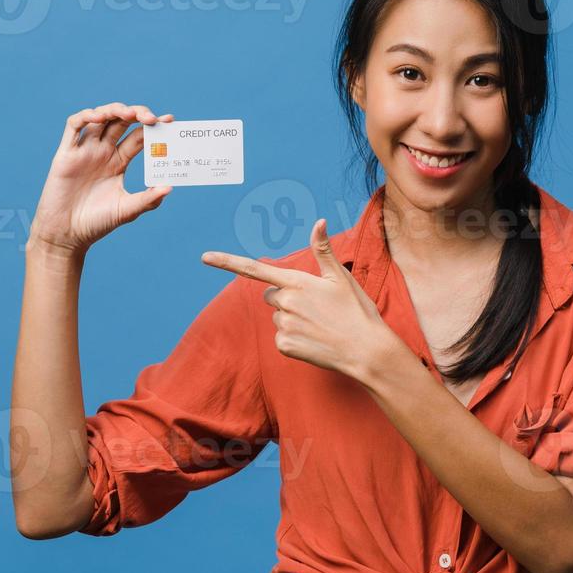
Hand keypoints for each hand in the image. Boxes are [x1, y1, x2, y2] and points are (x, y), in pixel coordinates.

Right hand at [27, 102, 174, 255]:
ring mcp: (85, 151)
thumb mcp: (127, 210)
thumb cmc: (96, 223)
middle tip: (152, 118)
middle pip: (121, 122)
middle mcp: (103, 152)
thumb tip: (170, 187)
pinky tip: (99, 117)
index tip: (169, 121)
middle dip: (137, 114)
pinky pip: (73, 126)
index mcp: (118, 162)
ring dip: (115, 110)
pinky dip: (85, 116)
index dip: (153, 127)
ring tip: (130, 114)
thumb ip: (148, 199)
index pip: (139, 137)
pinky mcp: (66, 153)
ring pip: (100, 118)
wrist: (66, 235)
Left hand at [200, 217, 403, 380]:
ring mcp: (284, 326)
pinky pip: (281, 337)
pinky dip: (294, 338)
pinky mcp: (285, 346)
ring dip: (292, 318)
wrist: (367, 351)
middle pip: (270, 295)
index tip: (205, 257)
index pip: (255, 269)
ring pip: (277, 317)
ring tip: (319, 324)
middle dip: (285, 298)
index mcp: (298, 282)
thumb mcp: (341, 277)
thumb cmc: (357, 311)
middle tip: (315, 307)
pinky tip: (315, 340)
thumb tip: (319, 221)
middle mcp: (286, 303)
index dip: (227, 262)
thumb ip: (323, 250)